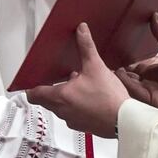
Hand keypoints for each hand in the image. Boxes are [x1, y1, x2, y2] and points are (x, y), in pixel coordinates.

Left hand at [26, 23, 127, 137]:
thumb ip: (86, 47)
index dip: (31, 87)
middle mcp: (62, 111)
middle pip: (46, 100)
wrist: (126, 121)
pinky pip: (72, 115)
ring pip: (60, 108)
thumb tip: (81, 31)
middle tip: (59, 79)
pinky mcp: (83, 127)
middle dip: (50, 89)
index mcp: (59, 96)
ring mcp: (72, 121)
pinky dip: (75, 106)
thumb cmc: (109, 98)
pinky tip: (89, 98)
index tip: (33, 81)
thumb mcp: (96, 67)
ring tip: (77, 86)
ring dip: (64, 97)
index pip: (33, 94)